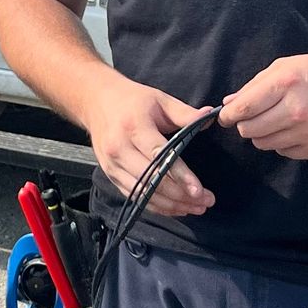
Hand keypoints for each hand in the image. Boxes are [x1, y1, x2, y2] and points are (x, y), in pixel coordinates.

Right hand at [86, 73, 216, 216]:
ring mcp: (113, 164)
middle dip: (181, 196)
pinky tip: (176, 208)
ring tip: (196, 208)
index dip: (181, 176)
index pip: (160, 156)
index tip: (199, 191)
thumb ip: (186, 113)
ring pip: (144, 194)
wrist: (96, 101)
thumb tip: (210, 118)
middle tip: (207, 201)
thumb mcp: (160, 100)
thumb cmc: (132, 100)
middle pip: (152, 181)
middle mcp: (120, 148)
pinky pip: (135, 197)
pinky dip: (156, 206)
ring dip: (172, 205)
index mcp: (134, 127)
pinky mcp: (110, 174)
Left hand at [220, 52, 307, 159]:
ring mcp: (307, 133)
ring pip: (264, 144)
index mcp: (286, 83)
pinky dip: (284, 143)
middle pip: (249, 130)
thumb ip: (257, 84)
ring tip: (278, 121)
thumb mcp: (291, 65)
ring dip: (264, 134)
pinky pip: (285, 152)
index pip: (243, 109)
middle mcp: (295, 110)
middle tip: (253, 117)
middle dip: (245, 125)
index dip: (228, 115)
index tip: (227, 116)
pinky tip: (296, 129)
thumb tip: (230, 103)